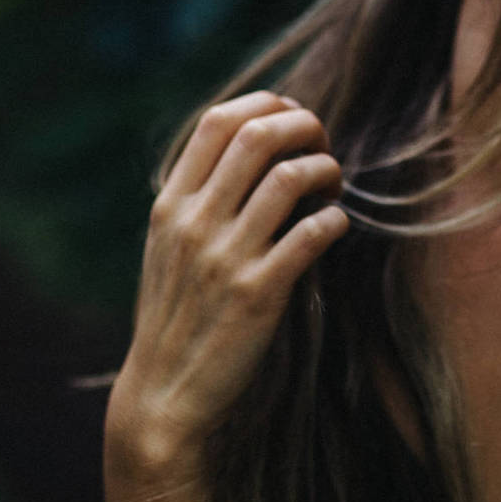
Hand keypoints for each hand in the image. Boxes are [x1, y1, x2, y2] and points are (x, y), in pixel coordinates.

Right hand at [105, 91, 349, 477]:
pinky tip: (336, 228)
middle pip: (258, 135)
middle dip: (305, 126)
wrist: (164, 396)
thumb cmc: (178, 315)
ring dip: (327, 170)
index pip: (218, 121)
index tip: (294, 118)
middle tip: (324, 146)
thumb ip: (201, 197)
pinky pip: (312, 234)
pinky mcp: (258, 294)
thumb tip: (257, 145)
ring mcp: (225, 258)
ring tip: (334, 186)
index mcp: (171, 205)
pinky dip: (336, 220)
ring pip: (290, 178)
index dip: (267, 105)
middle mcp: (194, 223)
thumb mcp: (170, 247)